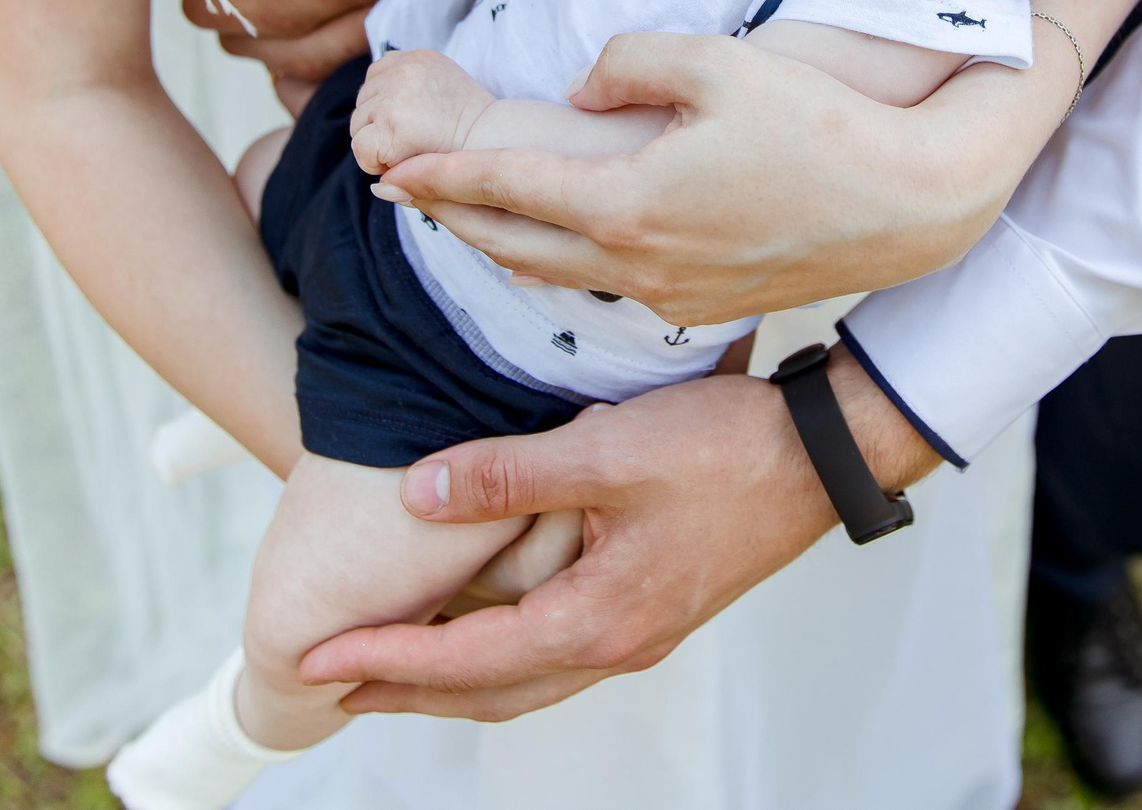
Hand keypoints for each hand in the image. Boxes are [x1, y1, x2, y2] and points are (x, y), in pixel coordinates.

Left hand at [302, 348, 935, 717]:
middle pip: (489, 693)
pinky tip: (485, 626)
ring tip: (391, 666)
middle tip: (330, 682)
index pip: (465, 659)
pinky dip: (502, 658)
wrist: (825, 454)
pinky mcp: (655, 610)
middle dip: (405, 689)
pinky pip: (557, 658)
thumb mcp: (605, 448)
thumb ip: (506, 474)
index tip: (317, 658)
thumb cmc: (727, 448)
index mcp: (598, 619)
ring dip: (453, 680)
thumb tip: (419, 493)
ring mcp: (640, 634)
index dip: (386, 658)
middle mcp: (616, 645)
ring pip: (525, 682)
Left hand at [375, 33, 1031, 325]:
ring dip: (500, 243)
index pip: (506, 188)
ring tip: (463, 215)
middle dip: (449, 217)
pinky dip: (559, 262)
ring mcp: (669, 294)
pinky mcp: (703, 306)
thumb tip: (582, 87)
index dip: (441, 176)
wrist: (909, 205)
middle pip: (511, 245)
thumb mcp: (719, 60)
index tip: (394, 164)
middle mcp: (636, 262)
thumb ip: (630, 61)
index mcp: (629, 202)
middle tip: (401, 192)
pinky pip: (606, 285)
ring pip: (555, 274)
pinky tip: (556, 240)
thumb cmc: (819, 123)